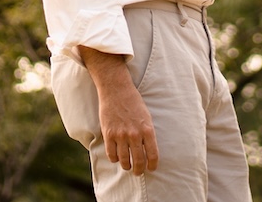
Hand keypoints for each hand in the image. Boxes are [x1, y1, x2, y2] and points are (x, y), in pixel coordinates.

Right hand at [81, 48, 158, 174]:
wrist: (117, 90)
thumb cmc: (134, 102)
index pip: (153, 155)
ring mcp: (121, 135)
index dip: (152, 165)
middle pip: (138, 161)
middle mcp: (135, 134)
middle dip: (138, 170)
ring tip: (127, 165)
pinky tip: (117, 157)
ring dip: (126, 166)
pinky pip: (111, 155)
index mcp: (147, 129)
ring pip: (124, 161)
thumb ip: (147, 133)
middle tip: (138, 172)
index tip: (151, 168)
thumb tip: (148, 151)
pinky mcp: (108, 134)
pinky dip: (114, 159)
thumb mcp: (146, 116)